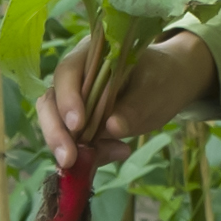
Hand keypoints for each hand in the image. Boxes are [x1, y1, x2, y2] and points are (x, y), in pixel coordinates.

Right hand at [42, 29, 212, 172]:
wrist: (168, 84)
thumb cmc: (161, 77)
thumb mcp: (155, 90)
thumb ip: (134, 106)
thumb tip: (112, 127)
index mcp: (91, 55)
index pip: (68, 72)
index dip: (68, 98)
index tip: (77, 125)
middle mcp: (75, 77)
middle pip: (51, 101)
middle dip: (56, 131)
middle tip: (68, 159)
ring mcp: (75, 101)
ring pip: (55, 123)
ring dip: (65, 147)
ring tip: (86, 166)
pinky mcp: (81, 124)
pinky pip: (74, 141)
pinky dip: (86, 154)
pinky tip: (115, 154)